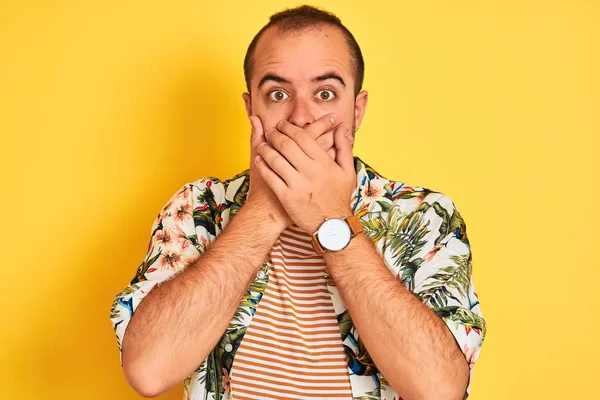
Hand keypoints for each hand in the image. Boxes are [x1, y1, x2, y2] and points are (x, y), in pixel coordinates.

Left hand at [254, 118, 356, 233]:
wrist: (333, 226)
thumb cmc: (339, 197)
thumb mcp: (347, 172)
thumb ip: (344, 147)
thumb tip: (342, 127)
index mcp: (324, 163)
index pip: (303, 137)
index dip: (290, 128)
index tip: (283, 124)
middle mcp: (310, 171)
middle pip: (287, 145)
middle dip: (275, 134)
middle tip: (270, 131)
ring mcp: (297, 184)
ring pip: (276, 159)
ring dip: (266, 148)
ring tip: (262, 144)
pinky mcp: (287, 197)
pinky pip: (270, 177)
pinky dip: (263, 166)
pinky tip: (259, 160)